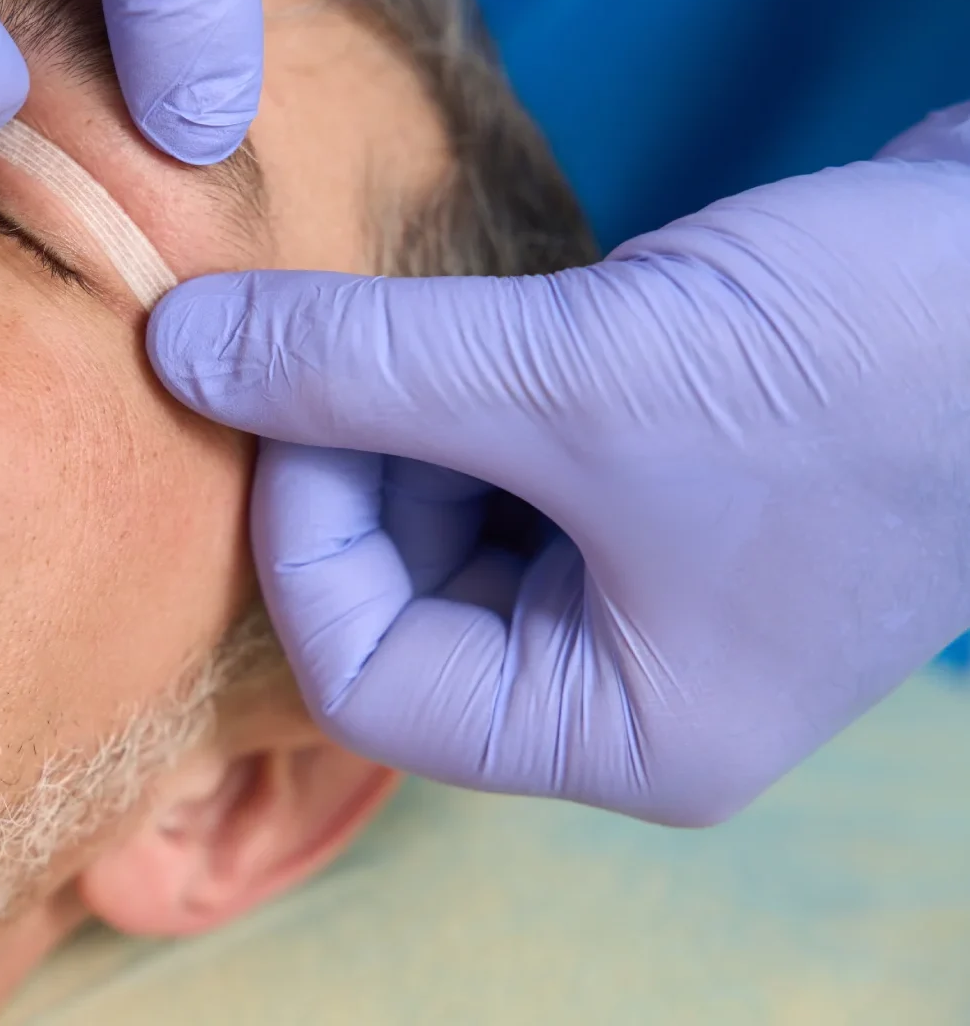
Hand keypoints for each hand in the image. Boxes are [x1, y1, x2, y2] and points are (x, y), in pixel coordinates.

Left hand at [147, 101, 969, 825]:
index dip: (296, 536)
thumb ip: (360, 366)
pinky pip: (505, 463)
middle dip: (338, 470)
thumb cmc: (872, 360)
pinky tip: (472, 324)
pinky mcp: (662, 484)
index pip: (366, 678)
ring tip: (401, 324)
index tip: (281, 400)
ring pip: (443, 523)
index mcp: (622, 727)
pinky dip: (461, 394)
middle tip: (314, 345)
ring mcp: (651, 581)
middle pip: (393, 601)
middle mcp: (630, 677)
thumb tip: (178, 343)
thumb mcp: (580, 371)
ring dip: (394, 422)